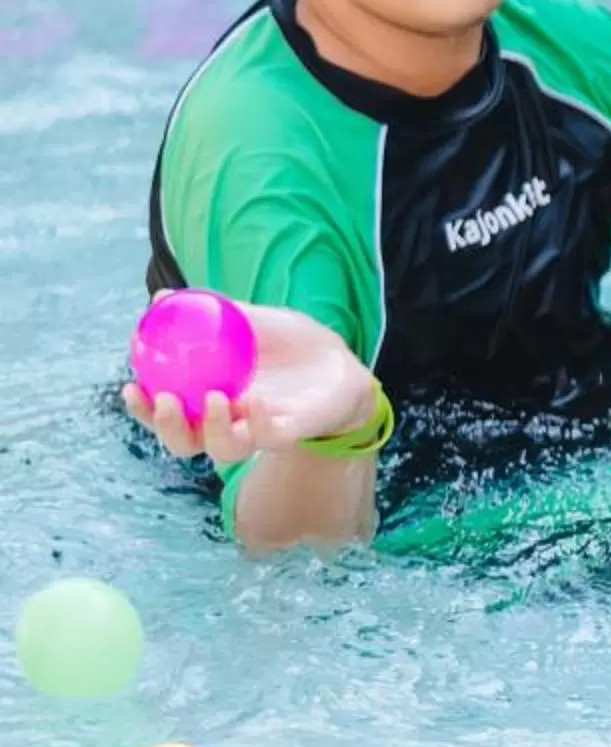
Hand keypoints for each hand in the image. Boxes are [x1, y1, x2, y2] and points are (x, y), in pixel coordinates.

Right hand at [122, 300, 377, 464]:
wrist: (342, 361)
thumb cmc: (290, 344)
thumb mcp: (252, 321)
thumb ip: (210, 312)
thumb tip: (162, 296)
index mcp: (209, 398)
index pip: (166, 413)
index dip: (143, 408)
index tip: (131, 387)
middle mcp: (230, 422)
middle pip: (185, 442)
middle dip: (167, 428)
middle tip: (165, 400)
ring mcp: (259, 431)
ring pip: (224, 450)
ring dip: (211, 428)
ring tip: (213, 398)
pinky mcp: (291, 434)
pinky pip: (269, 438)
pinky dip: (259, 421)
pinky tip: (255, 398)